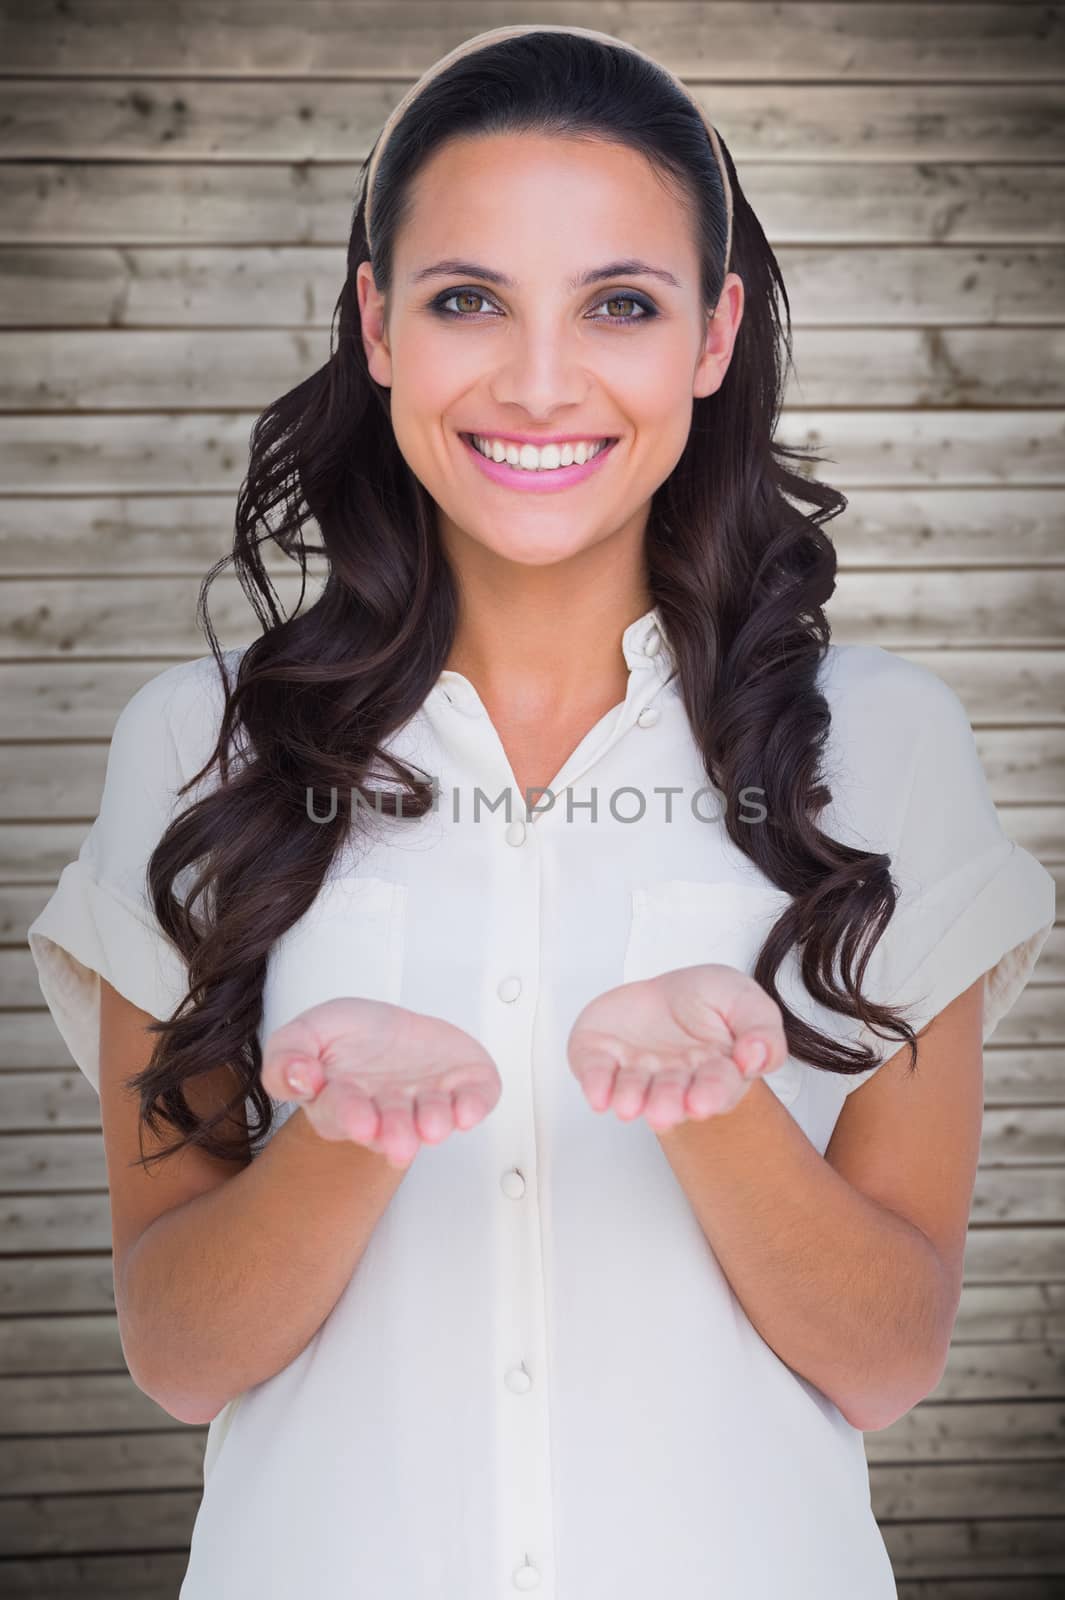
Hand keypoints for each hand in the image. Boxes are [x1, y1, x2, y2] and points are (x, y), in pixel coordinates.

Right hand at [261, 998, 501, 1167]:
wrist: (391, 1028)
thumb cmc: (348, 1037)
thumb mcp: (305, 1033)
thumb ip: (288, 1056)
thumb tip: (300, 1078)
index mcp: (344, 1103)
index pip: (344, 1114)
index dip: (351, 1117)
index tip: (359, 1119)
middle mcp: (388, 1112)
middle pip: (391, 1128)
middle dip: (396, 1134)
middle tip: (399, 1141)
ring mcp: (427, 1102)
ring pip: (434, 1120)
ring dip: (435, 1122)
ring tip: (434, 1124)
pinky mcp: (463, 1088)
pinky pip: (475, 1101)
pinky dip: (475, 1105)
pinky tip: (469, 1108)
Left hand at [567, 963, 787, 1130]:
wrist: (670, 991)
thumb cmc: (710, 1002)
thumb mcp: (746, 1001)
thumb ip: (761, 1029)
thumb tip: (755, 1057)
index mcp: (715, 1071)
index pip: (717, 1086)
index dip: (711, 1094)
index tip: (703, 1102)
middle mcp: (674, 1081)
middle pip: (672, 1095)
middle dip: (667, 1103)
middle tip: (663, 1111)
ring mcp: (637, 1072)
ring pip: (633, 1091)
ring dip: (630, 1099)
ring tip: (628, 1106)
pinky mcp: (602, 1058)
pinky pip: (595, 1072)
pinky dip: (595, 1083)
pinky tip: (597, 1096)